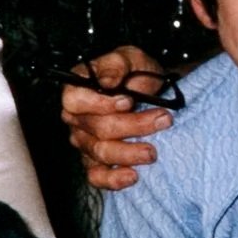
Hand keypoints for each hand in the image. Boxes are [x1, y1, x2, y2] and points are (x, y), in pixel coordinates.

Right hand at [60, 45, 170, 191]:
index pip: (75, 100)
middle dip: (133, 126)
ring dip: (130, 153)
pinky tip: (133, 176)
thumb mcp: (130, 57)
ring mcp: (84, 141)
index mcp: (77, 89)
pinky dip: (113, 180)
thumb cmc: (135, 72)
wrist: (152, 91)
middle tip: (162, 120)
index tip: (128, 101)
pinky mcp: (95, 161)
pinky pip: (97, 177)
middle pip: (97, 129)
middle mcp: (76, 117)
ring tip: (153, 151)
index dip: (99, 104)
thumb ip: (117, 65)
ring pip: (100, 153)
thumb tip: (108, 83)